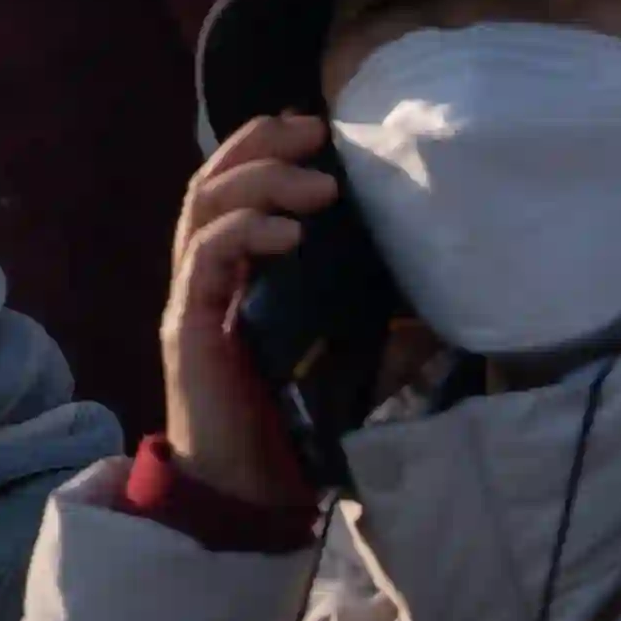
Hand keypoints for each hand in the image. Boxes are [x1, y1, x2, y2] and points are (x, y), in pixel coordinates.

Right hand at [162, 114, 340, 515]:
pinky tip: (291, 234)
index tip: (316, 127)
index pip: (232, 187)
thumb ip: (376, 333)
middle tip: (313, 132)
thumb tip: (434, 311)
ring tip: (318, 186)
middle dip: (260, 145)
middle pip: (212, 180)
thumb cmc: (283, 428)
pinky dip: (246, 231)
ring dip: (260, 181)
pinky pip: (205, 256)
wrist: (239, 492)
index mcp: (230, 275)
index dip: (264, 147)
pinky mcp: (186, 324)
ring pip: (204, 206)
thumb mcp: (344, 364)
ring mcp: (189, 296)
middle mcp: (202, 274)